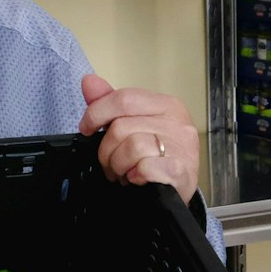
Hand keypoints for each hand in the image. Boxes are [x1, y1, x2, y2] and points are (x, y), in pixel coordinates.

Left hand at [78, 75, 199, 204]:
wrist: (178, 190)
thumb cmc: (157, 157)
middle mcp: (178, 122)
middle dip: (107, 151)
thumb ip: (111, 104)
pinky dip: (135, 175)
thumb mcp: (135, 126)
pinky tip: (138, 178)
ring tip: (125, 172)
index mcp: (166, 105)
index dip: (97, 113)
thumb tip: (89, 81)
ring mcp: (182, 146)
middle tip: (112, 163)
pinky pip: (146, 167)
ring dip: (120, 166)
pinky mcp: (182, 171)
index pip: (124, 99)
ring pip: (132, 147)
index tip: (87, 128)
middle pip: (122, 126)